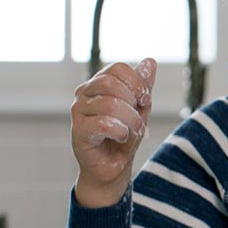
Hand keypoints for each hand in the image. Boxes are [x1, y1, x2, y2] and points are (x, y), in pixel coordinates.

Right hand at [70, 58, 156, 207]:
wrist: (113, 166)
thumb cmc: (124, 135)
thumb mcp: (140, 108)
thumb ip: (143, 86)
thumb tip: (150, 61)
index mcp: (98, 83)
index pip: (118, 68)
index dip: (137, 82)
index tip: (145, 100)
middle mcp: (84, 93)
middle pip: (111, 82)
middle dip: (133, 101)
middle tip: (139, 118)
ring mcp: (78, 112)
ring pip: (109, 104)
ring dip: (130, 119)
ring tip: (133, 131)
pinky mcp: (78, 131)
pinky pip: (102, 123)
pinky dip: (120, 131)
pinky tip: (122, 137)